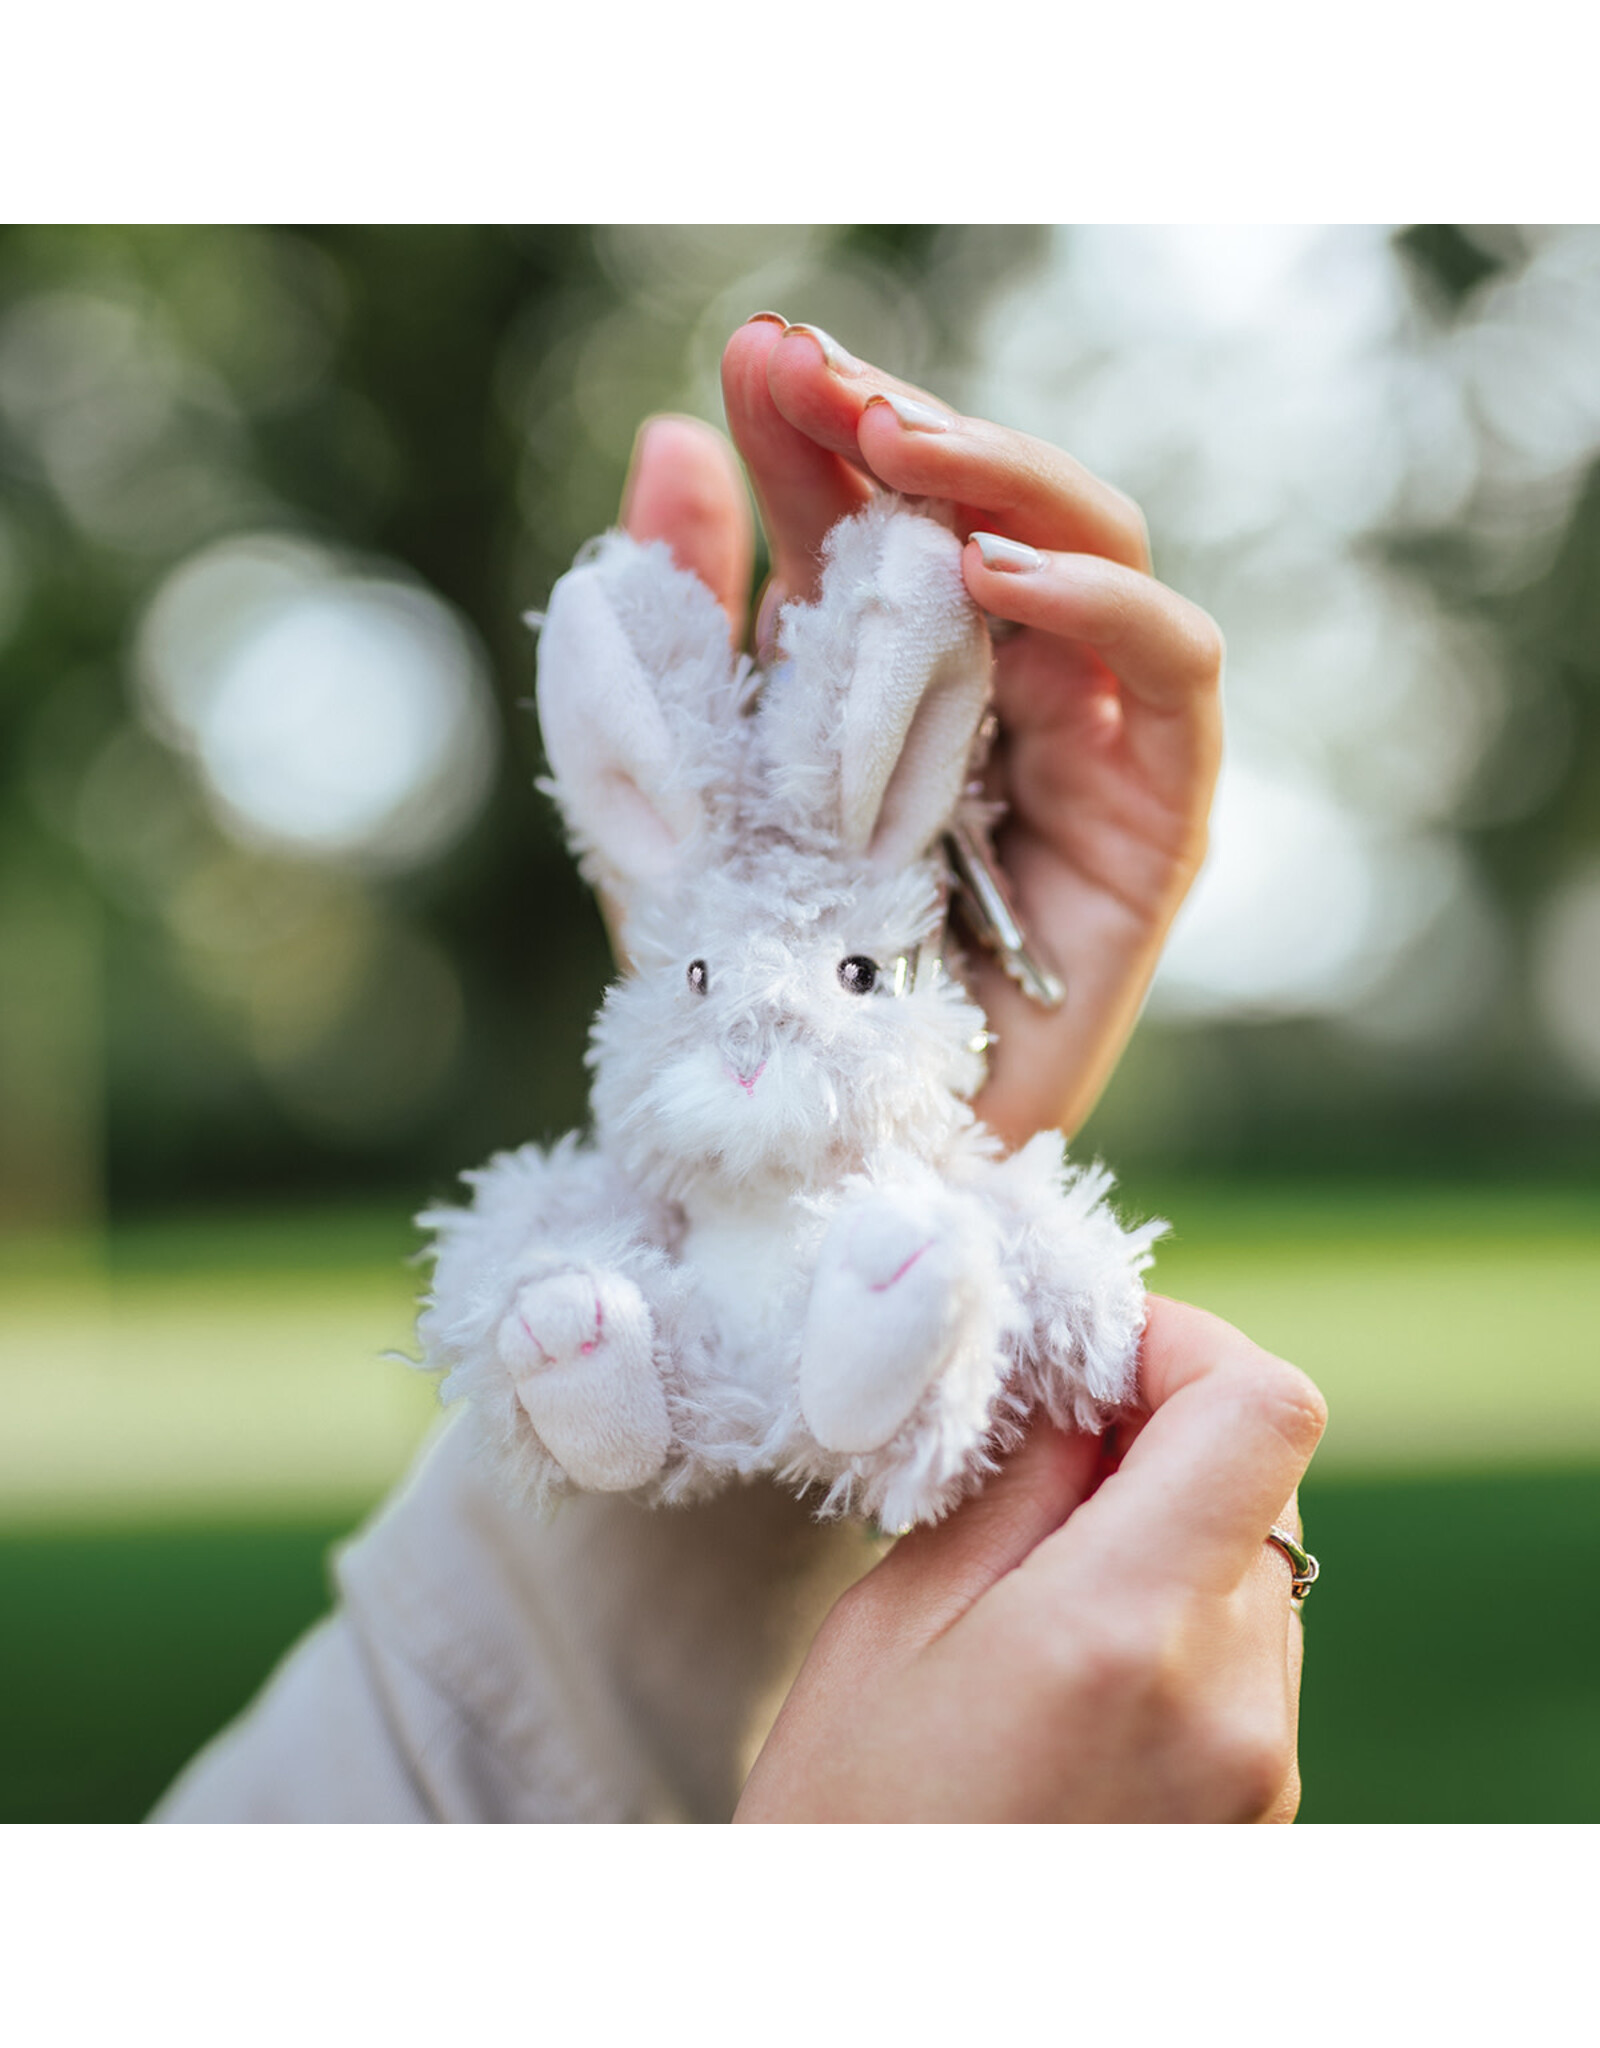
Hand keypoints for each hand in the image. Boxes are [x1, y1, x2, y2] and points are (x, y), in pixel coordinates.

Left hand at [619, 314, 1224, 1146]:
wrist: (828, 1170)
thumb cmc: (756, 1004)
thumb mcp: (682, 802)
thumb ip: (678, 636)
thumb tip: (662, 440)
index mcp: (882, 675)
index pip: (868, 514)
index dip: (820, 427)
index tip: (753, 358)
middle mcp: (993, 690)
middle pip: (987, 505)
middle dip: (906, 424)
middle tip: (816, 378)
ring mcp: (1083, 746)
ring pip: (1091, 549)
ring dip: (1003, 476)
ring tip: (896, 449)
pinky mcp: (1154, 821)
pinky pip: (1171, 676)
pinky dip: (1102, 602)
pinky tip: (995, 568)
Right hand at [733, 1297, 1325, 1823]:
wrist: (876, 2022)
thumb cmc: (849, 1832)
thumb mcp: (894, 1628)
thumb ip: (1013, 1490)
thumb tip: (1082, 1394)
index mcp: (1126, 1632)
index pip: (1260, 1413)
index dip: (1186, 1343)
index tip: (1097, 1354)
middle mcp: (1233, 1705)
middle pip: (1260, 1490)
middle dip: (1157, 1448)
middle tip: (1038, 1465)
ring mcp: (1260, 1775)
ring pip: (1257, 1578)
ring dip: (1167, 1541)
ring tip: (1036, 1588)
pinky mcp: (1257, 1822)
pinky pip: (1247, 1669)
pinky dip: (1178, 1627)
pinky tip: (1070, 1669)